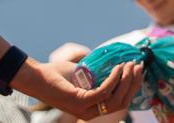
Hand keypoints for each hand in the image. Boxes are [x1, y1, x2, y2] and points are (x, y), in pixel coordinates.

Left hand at [22, 60, 143, 118]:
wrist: (36, 77)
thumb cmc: (56, 75)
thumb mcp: (81, 74)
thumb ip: (95, 73)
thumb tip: (113, 60)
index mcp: (92, 108)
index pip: (119, 102)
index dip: (132, 87)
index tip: (138, 70)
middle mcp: (89, 113)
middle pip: (121, 102)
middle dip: (132, 83)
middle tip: (138, 66)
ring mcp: (84, 109)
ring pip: (115, 100)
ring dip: (125, 81)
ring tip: (129, 64)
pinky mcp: (79, 102)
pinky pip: (103, 93)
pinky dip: (113, 79)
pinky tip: (117, 68)